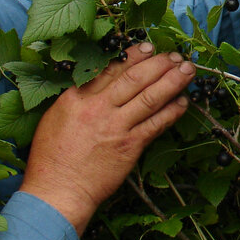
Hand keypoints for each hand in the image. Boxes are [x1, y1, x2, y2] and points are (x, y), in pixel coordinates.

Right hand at [19, 43, 194, 233]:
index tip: (148, 47)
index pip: (110, 69)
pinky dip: (172, 111)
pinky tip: (183, 102)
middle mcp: (98, 108)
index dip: (133, 56)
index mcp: (77, 98)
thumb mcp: (55, 118)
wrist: (58, 192)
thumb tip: (96, 83)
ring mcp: (116, 127)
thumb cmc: (51, 159)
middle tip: (176, 55)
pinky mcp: (130, 146)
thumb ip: (77, 98)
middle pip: (135, 78)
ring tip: (187, 70)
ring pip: (150, 97)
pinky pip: (157, 124)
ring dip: (172, 81)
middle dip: (159, 63)